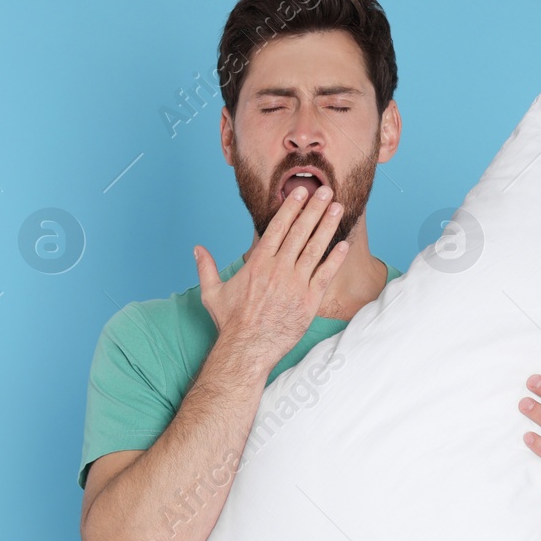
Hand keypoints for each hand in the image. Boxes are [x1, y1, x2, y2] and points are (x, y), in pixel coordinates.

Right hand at [195, 183, 348, 370]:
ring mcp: (295, 284)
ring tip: (338, 209)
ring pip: (315, 249)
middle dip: (314, 209)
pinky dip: (335, 259)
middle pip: (299, 232)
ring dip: (327, 226)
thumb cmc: (230, 323)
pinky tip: (343, 244)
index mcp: (258, 263)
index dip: (291, 207)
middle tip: (326, 191)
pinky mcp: (309, 301)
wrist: (246, 349)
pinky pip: (325, 275)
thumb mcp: (212, 292)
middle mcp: (278, 269)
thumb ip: (206, 267)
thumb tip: (197, 249)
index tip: (301, 193)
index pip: (278, 228)